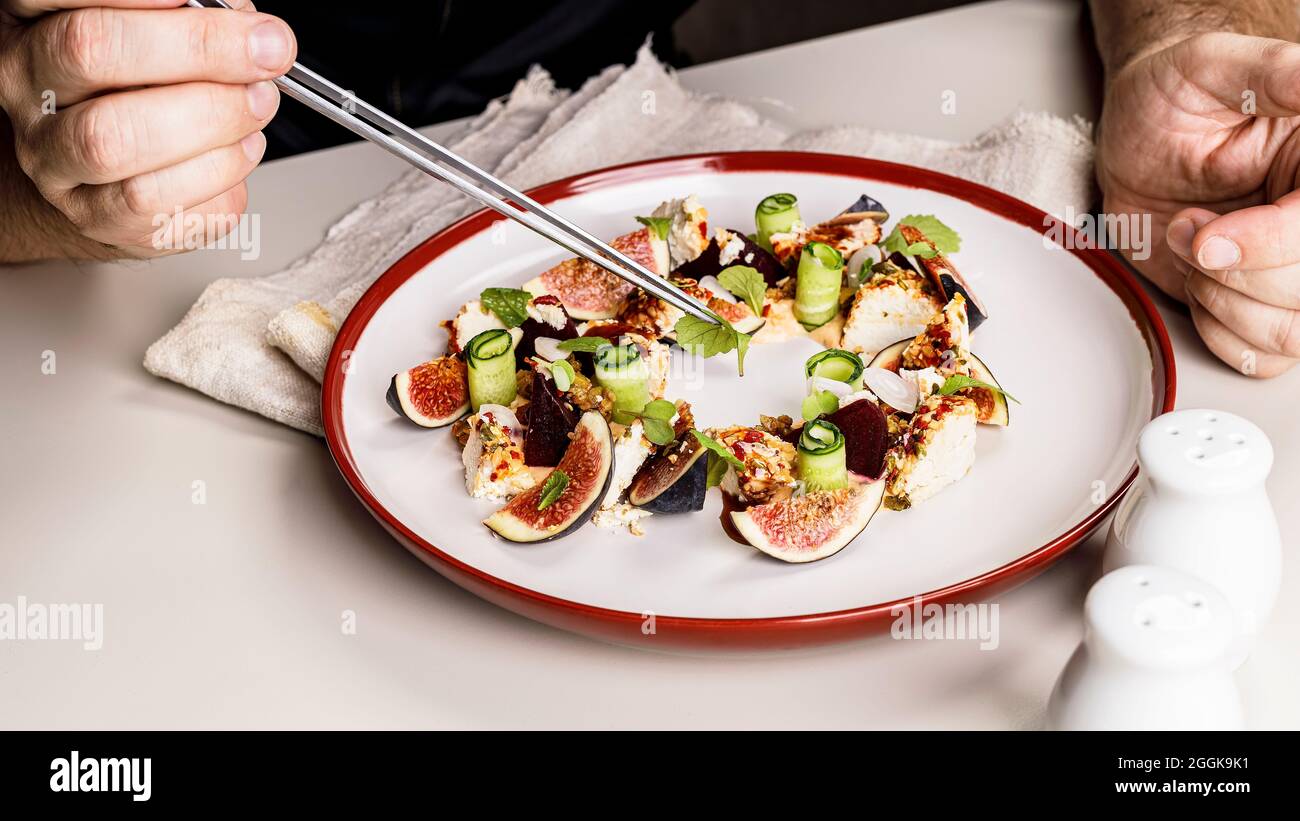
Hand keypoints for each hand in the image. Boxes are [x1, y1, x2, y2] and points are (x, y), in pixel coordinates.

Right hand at [0, 0, 294, 256]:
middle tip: (265, 54)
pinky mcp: (96, 217)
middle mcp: (31, 89)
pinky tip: (240, 152)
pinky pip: (160, 204)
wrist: (116, 177)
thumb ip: (195, 17)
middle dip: (198, 50)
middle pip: (91, 53)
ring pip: (118, 141)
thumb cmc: (143, 91)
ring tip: (257, 107)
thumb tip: (252, 27)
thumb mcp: (161, 34)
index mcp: (34, 24)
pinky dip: (221, 176)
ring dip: (213, 122)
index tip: (227, 5)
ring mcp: (55, 159)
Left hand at [1096, 32, 1299, 377]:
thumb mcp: (1217, 67)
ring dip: (1225, 302)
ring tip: (1189, 248)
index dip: (1269, 245)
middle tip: (1188, 225)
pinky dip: (1219, 331)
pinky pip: (1261, 355)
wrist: (1133, 130)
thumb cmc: (1173, 94)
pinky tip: (1194, 285)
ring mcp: (1286, 268)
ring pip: (1292, 333)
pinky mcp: (1253, 301)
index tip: (1208, 234)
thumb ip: (1281, 76)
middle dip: (1235, 271)